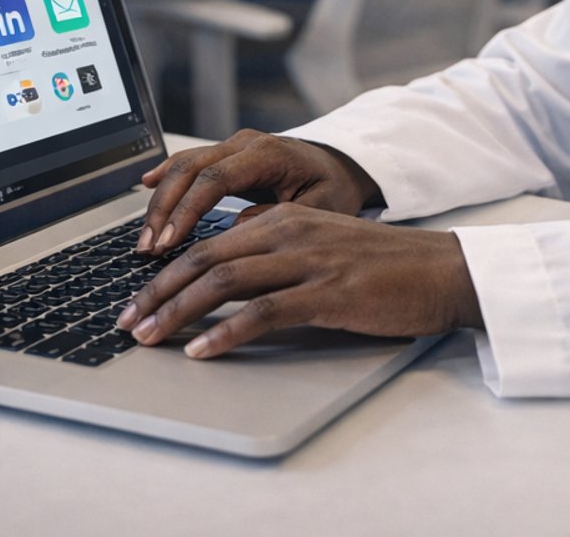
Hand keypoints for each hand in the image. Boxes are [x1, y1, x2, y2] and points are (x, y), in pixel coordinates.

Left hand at [117, 204, 483, 357]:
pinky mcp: (328, 293)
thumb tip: (227, 275)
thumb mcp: (322, 245)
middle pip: (204, 257)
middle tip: (128, 322)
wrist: (442, 269)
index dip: (165, 273)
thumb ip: (277, 252)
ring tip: (152, 337)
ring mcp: (308, 261)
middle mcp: (289, 231)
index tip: (137, 300)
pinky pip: (264, 312)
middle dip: (157, 292)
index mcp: (284, 218)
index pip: (207, 242)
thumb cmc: (384, 265)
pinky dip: (227, 331)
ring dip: (179, 311)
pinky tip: (203, 350)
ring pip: (224, 280)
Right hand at [136, 129, 379, 251]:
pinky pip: (189, 160)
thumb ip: (283, 216)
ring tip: (146, 237)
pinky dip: (165, 174)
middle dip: (164, 208)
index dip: (188, 209)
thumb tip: (238, 227)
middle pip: (190, 168)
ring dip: (161, 199)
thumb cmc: (334, 188)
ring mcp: (233, 146)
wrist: (341, 165)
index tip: (170, 240)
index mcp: (269, 154)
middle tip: (148, 247)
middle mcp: (246, 144)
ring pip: (184, 163)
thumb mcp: (322, 207)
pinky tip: (145, 186)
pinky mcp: (226, 154)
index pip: (215, 177)